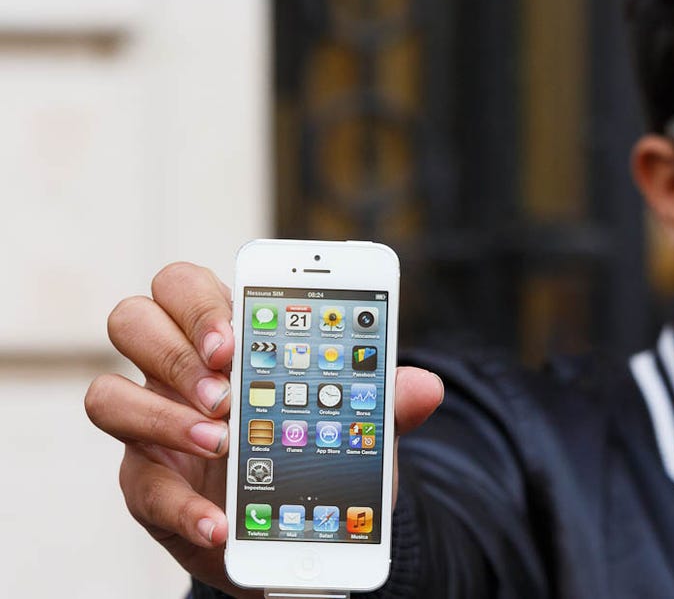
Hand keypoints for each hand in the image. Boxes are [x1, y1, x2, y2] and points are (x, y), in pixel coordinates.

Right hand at [85, 262, 442, 595]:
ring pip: (107, 396)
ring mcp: (151, 426)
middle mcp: (175, 372)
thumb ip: (384, 401)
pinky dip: (182, 507)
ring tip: (223, 442)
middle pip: (133, 321)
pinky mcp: (145, 486)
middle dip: (176, 350)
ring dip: (164, 417)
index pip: (185, 287)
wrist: (296, 526)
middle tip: (226, 387)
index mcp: (223, 337)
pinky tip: (220, 522)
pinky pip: (139, 487)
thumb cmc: (314, 452)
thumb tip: (427, 386)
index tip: (236, 336)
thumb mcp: (356, 426)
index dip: (200, 302)